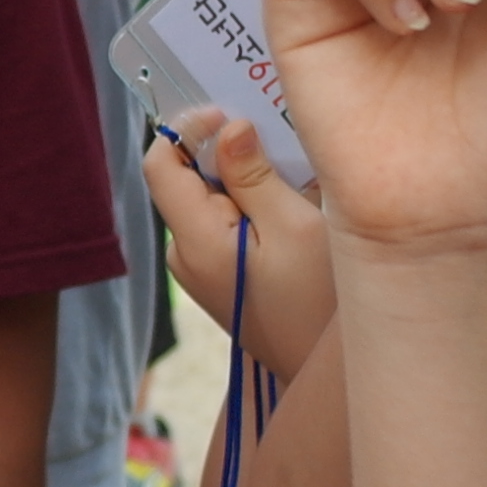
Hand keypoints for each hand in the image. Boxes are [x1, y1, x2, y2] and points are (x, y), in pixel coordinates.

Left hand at [144, 105, 331, 372]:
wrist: (327, 376)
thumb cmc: (321, 304)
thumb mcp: (296, 228)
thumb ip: (255, 176)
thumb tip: (227, 128)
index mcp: (195, 242)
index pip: (159, 165)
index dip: (187, 128)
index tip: (228, 110)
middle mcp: (185, 256)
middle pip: (185, 178)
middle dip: (220, 148)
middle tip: (266, 124)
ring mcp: (200, 269)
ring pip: (208, 199)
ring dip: (240, 175)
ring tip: (285, 162)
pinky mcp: (220, 276)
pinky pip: (224, 223)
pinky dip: (248, 201)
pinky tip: (286, 199)